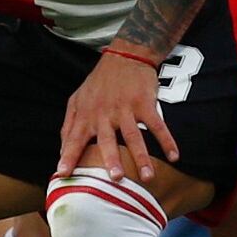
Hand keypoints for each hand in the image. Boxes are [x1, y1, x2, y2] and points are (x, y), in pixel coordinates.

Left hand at [60, 48, 178, 182]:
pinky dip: (167, 140)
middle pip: (108, 139)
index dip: (68, 155)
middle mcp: (105, 113)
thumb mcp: (77, 100)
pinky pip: (157, 125)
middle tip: (115, 179)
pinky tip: (173, 156)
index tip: (63, 173)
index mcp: (86, 114)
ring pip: (135, 136)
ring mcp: (126, 108)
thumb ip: (68, 126)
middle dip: (111, 159)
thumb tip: (62, 152)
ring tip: (148, 177)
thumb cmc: (99, 83)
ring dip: (142, 157)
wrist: (125, 57)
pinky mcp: (145, 103)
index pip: (74, 138)